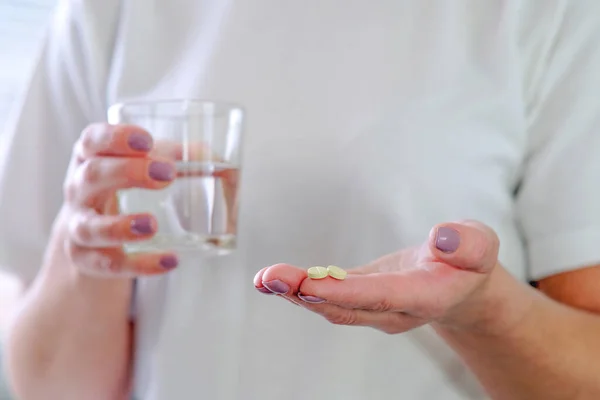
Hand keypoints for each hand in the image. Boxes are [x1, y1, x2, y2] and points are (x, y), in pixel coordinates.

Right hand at [54, 123, 179, 276]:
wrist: (91, 237)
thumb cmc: (121, 189)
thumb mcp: (139, 167)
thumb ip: (171, 157)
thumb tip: (210, 156)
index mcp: (89, 159)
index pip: (91, 141)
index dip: (115, 138)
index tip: (146, 140)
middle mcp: (78, 191)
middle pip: (92, 176)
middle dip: (127, 173)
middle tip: (167, 174)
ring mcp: (78, 227)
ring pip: (90, 227)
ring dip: (121, 226)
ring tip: (152, 225)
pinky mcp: (86, 260)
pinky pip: (110, 265)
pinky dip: (140, 264)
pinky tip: (169, 261)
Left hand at [255, 221, 524, 334]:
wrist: (460, 285)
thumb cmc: (468, 262)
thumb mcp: (480, 245)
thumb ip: (467, 244)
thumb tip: (443, 239)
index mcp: (424, 296)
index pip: (381, 296)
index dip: (344, 292)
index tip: (309, 284)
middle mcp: (393, 310)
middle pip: (346, 307)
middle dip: (307, 294)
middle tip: (272, 278)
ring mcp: (374, 309)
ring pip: (331, 306)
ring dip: (295, 293)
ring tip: (265, 278)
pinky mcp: (360, 297)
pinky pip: (327, 296)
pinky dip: (300, 288)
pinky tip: (273, 279)